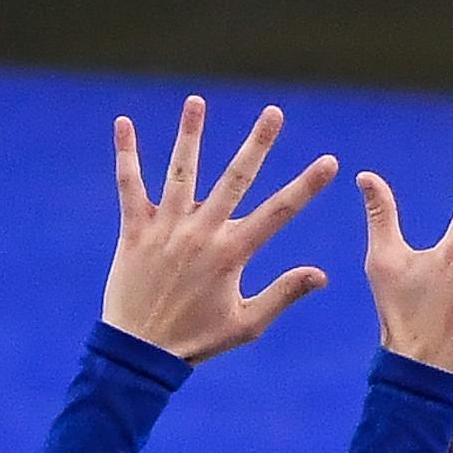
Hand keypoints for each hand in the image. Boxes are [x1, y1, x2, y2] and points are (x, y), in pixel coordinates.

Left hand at [102, 97, 334, 362]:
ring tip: (197, 100)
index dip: (307, 185)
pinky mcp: (135, 229)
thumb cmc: (198, 341)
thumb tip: (321, 275)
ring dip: (190, 134)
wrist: (142, 351)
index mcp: (232, 254)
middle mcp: (202, 232)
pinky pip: (129, 184)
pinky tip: (124, 122)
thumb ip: (283, 293)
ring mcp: (166, 227)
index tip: (329, 161)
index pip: (279, 212)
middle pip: (235, 178)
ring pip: (181, 171)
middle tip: (274, 112)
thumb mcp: (248, 324)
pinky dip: (126, 154)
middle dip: (258, 144)